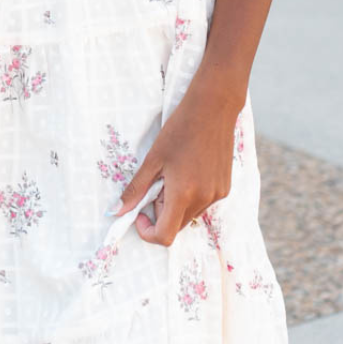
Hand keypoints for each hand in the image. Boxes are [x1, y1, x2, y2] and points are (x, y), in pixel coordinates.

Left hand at [113, 74, 241, 245]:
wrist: (214, 108)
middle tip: (157, 183)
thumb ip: (135, 190)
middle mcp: (204, 199)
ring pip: (189, 215)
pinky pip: (202, 204)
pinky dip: (191, 196)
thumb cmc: (180, 129)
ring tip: (174, 174)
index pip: (165, 236)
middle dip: (161, 213)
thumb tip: (117, 212)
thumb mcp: (153, 159)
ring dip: (176, 204)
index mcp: (183, 194)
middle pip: (176, 226)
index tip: (140, 214)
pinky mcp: (225, 188)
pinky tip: (189, 171)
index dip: (148, 231)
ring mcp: (217, 195)